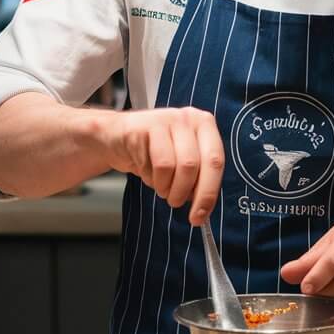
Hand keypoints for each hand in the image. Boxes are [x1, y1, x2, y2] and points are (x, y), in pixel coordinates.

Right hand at [103, 107, 223, 224]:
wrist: (116, 137)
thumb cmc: (154, 151)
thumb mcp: (181, 161)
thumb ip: (198, 177)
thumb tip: (204, 207)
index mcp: (205, 124)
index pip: (216, 161)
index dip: (208, 192)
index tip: (201, 215)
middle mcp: (189, 118)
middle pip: (196, 164)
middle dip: (186, 192)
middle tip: (177, 203)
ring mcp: (167, 119)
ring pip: (175, 166)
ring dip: (167, 187)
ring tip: (161, 187)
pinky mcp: (145, 126)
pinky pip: (155, 163)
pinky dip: (152, 179)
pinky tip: (149, 174)